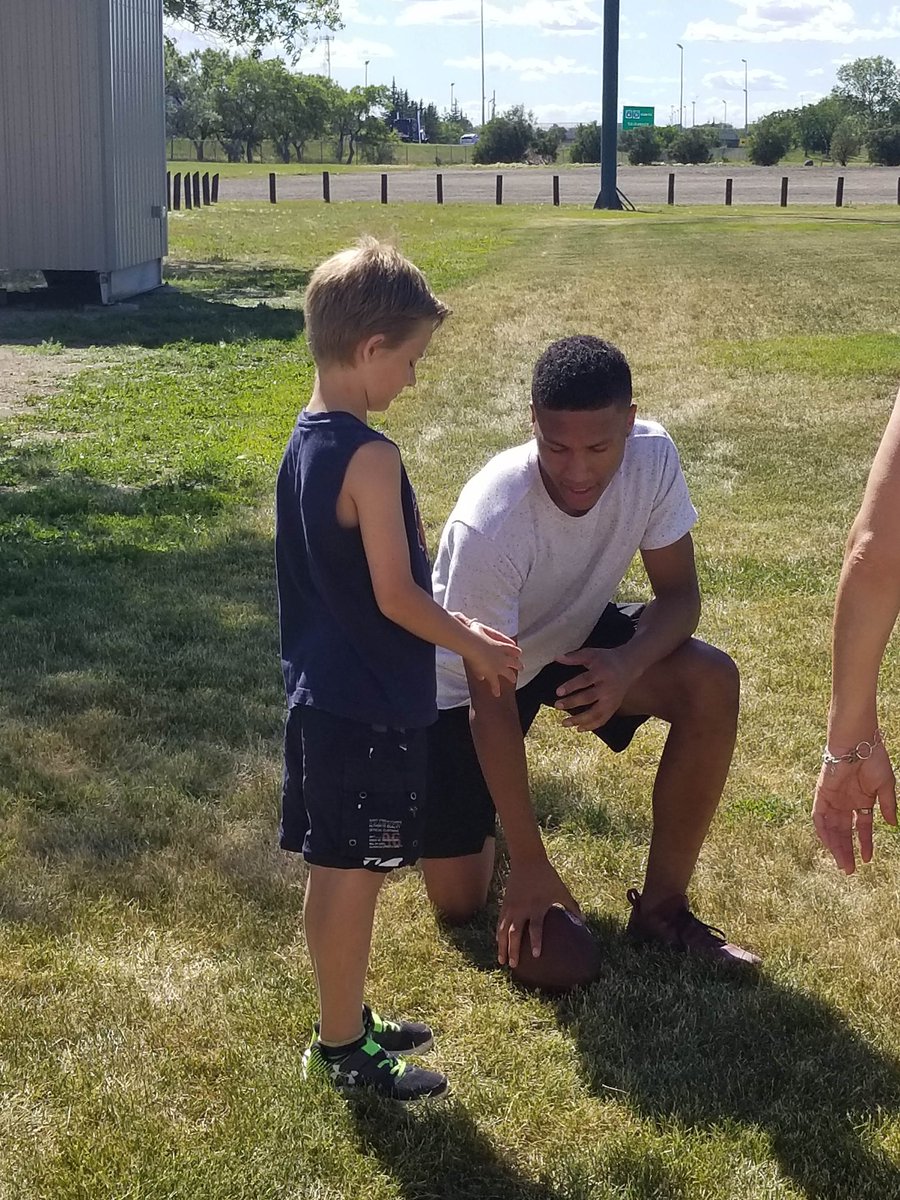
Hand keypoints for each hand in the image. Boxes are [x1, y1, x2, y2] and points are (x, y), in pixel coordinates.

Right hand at [463, 621, 520, 697]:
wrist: (472, 644)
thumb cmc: (473, 634)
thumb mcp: (477, 627)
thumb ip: (474, 627)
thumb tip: (470, 622)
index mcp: (500, 644)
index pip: (511, 649)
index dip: (515, 651)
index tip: (519, 653)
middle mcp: (502, 656)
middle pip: (513, 661)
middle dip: (517, 664)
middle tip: (521, 667)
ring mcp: (499, 665)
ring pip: (508, 673)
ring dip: (511, 676)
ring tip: (513, 679)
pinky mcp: (492, 673)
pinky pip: (495, 684)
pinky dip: (495, 688)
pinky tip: (496, 694)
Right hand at [497, 858, 581, 967]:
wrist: (527, 860)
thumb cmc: (547, 876)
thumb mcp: (561, 890)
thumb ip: (572, 906)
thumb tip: (584, 921)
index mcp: (537, 907)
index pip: (536, 928)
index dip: (535, 941)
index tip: (535, 955)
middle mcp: (522, 909)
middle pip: (515, 933)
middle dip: (513, 950)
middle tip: (513, 965)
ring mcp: (511, 907)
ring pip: (503, 930)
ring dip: (502, 946)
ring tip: (501, 961)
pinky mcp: (505, 904)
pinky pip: (500, 922)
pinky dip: (498, 933)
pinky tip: (498, 943)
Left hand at [553, 647, 634, 731]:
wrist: (629, 665)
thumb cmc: (606, 659)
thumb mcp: (592, 654)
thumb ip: (574, 657)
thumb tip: (556, 658)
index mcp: (601, 672)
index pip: (585, 680)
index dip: (571, 686)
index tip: (558, 692)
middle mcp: (607, 687)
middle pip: (588, 697)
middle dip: (572, 703)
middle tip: (557, 705)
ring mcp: (612, 699)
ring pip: (596, 713)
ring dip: (580, 720)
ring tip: (564, 722)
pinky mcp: (614, 707)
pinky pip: (603, 719)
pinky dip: (591, 726)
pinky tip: (578, 728)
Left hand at [813, 744, 897, 872]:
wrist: (858, 744)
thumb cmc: (874, 760)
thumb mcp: (886, 787)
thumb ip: (887, 806)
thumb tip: (892, 825)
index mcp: (862, 801)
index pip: (861, 827)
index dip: (864, 844)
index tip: (867, 859)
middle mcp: (845, 802)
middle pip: (843, 832)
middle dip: (846, 851)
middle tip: (849, 870)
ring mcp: (833, 799)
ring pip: (831, 828)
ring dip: (835, 846)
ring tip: (842, 863)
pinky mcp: (821, 794)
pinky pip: (818, 817)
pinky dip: (822, 831)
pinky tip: (828, 844)